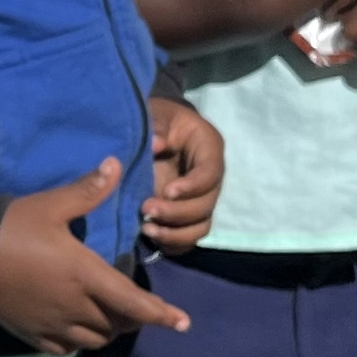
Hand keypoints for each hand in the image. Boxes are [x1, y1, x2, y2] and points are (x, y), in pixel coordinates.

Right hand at [0, 164, 188, 350]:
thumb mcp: (51, 205)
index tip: (183, 322)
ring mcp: (53, 325)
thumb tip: (116, 165)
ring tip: (111, 314)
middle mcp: (75, 307)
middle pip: (118, 324)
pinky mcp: (33, 334)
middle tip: (139, 305)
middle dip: (135, 318)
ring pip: (96, 339)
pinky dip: (81, 340)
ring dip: (110, 329)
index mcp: (85, 275)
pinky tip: (78, 327)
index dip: (162, 314)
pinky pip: (67, 348)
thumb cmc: (11, 227)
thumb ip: (87, 191)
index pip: (134, 302)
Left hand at [142, 95, 221, 250]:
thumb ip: (157, 126)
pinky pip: (188, 239)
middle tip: (146, 209)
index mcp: (209, 149)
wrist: (157, 130)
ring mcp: (200, 200)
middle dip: (177, 212)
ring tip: (146, 229)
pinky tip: (151, 238)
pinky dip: (172, 244)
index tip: (167, 191)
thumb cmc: (161, 119)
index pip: (211, 173)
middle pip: (206, 205)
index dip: (193, 186)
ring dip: (175, 233)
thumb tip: (156, 144)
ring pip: (200, 227)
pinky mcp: (187, 217)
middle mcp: (210, 179)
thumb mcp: (158, 113)